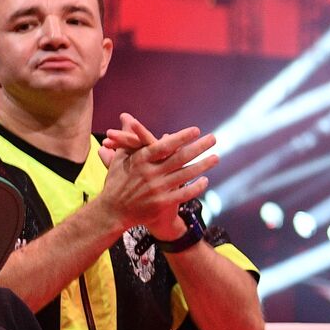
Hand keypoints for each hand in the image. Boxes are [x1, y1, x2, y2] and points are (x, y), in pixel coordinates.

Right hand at [96, 114, 216, 238]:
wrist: (113, 212)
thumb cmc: (117, 181)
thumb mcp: (120, 158)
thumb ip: (128, 138)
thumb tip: (126, 117)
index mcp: (140, 160)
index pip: (164, 146)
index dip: (180, 138)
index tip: (196, 130)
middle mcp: (150, 173)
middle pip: (180, 158)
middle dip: (199, 147)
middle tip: (213, 138)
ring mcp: (157, 189)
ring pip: (185, 174)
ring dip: (202, 165)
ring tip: (216, 157)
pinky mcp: (162, 203)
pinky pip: (184, 194)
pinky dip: (196, 187)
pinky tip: (206, 180)